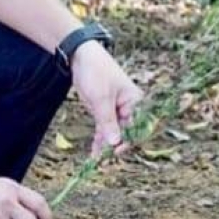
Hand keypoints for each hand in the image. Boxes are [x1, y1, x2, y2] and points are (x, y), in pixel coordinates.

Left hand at [71, 41, 143, 157]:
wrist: (80, 56)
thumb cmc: (96, 72)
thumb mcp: (101, 98)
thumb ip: (108, 121)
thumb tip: (115, 143)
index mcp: (135, 101)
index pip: (137, 126)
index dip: (129, 141)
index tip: (116, 152)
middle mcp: (128, 107)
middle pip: (126, 132)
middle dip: (116, 146)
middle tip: (104, 160)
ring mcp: (116, 110)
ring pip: (114, 133)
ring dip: (106, 146)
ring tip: (97, 161)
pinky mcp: (104, 111)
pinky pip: (104, 129)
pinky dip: (99, 140)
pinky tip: (94, 153)